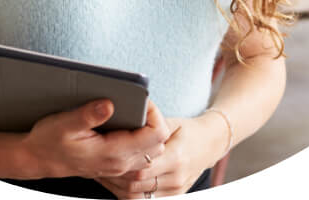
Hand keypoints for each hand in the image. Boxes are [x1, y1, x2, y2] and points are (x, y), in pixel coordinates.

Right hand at [22, 99, 170, 179]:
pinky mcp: (114, 164)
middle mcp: (120, 163)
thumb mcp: (65, 124)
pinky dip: (141, 140)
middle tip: (138, 102)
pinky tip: (126, 125)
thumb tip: (109, 104)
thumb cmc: (49, 141)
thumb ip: (88, 115)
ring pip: (152, 151)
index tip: (141, 98)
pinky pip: (140, 155)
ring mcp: (118, 166)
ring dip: (149, 130)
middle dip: (154, 120)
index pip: (156, 135)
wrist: (37, 159)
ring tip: (134, 111)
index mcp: (113, 153)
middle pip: (159, 143)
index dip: (154, 113)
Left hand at [95, 110, 224, 197]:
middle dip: (116, 175)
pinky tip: (118, 181)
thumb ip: (150, 126)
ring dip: (119, 186)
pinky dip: (130, 192)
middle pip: (137, 182)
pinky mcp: (173, 196)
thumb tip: (128, 116)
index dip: (121, 162)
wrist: (210, 144)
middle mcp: (175, 176)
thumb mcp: (171, 123)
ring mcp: (175, 189)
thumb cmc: (187, 129)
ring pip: (138, 195)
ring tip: (103, 173)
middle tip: (98, 164)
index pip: (142, 165)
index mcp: (175, 156)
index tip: (105, 153)